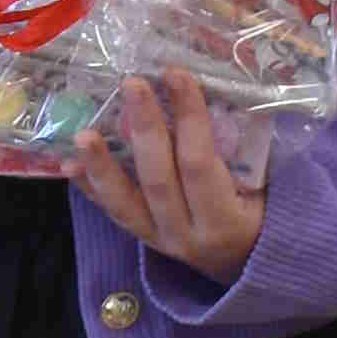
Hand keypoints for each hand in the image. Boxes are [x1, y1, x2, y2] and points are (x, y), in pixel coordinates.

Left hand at [69, 72, 262, 281]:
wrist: (249, 263)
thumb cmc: (264, 212)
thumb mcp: (268, 185)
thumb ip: (244, 146)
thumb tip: (216, 84)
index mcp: (226, 221)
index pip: (200, 163)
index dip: (189, 117)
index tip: (176, 74)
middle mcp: (188, 235)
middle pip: (158, 179)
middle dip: (145, 128)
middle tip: (132, 83)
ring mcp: (159, 240)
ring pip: (124, 203)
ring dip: (102, 164)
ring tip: (83, 132)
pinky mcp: (141, 239)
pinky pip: (112, 212)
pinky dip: (90, 187)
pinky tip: (68, 163)